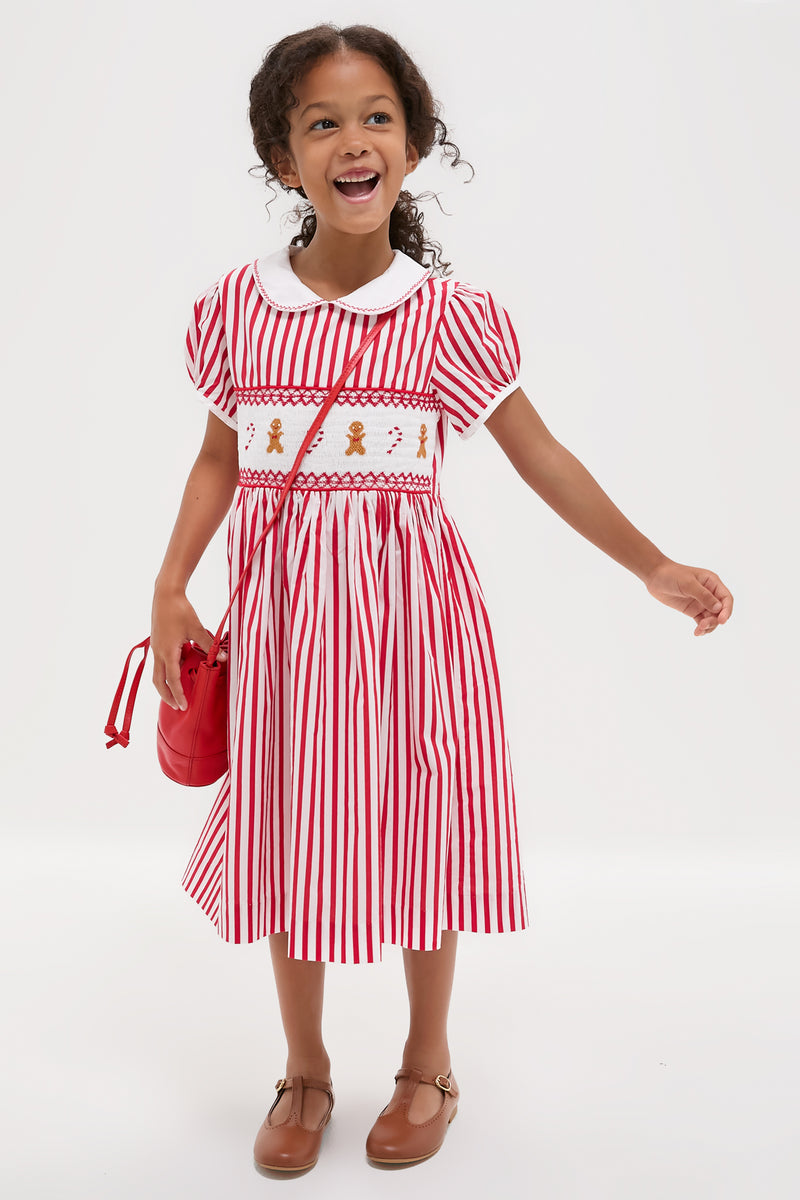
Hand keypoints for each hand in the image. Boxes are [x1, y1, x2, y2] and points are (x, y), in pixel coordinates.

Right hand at [150, 588, 226, 709]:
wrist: (165, 593)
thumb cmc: (180, 609)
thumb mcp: (196, 628)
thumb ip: (209, 645)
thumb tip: (223, 658)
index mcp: (167, 651)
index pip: (172, 679)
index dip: (178, 694)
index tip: (184, 706)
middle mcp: (158, 652)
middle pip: (158, 681)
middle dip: (167, 696)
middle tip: (177, 707)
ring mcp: (156, 647)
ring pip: (157, 673)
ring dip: (165, 685)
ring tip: (176, 694)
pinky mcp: (157, 642)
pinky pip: (160, 662)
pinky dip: (166, 672)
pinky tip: (178, 671)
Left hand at [644, 559, 732, 635]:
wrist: (655, 576)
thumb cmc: (672, 575)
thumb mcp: (688, 583)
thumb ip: (703, 595)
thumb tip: (718, 608)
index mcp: (712, 582)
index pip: (726, 598)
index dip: (727, 610)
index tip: (722, 621)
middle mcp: (710, 593)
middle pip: (720, 611)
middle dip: (715, 620)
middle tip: (704, 625)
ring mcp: (701, 603)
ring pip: (712, 618)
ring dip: (709, 626)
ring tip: (699, 630)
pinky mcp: (693, 610)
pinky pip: (702, 621)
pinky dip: (702, 628)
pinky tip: (697, 633)